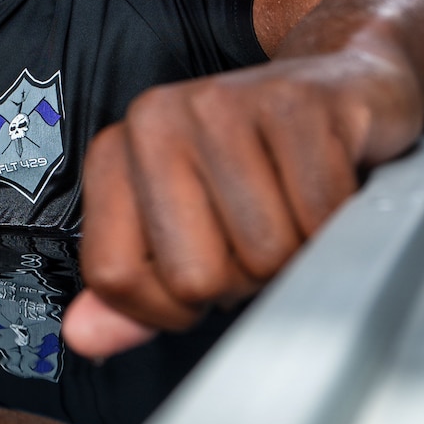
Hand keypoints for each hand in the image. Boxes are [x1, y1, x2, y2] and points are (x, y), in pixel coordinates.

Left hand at [63, 48, 422, 357]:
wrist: (339, 88)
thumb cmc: (260, 169)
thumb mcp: (187, 229)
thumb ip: (137, 289)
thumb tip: (84, 335)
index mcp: (116, 155)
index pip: (114, 276)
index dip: (170, 306)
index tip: (204, 273)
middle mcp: (156, 120)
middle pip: (194, 277)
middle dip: (244, 280)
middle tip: (262, 231)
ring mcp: (223, 103)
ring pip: (266, 254)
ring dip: (298, 252)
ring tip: (296, 207)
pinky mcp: (296, 103)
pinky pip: (322, 218)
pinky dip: (340, 222)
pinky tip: (331, 186)